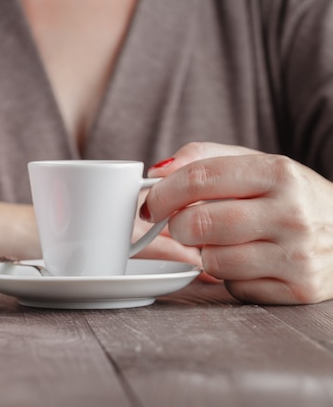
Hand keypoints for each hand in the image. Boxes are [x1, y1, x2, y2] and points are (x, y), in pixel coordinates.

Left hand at [142, 142, 332, 303]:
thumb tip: (158, 171)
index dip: (163, 193)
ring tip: (225, 242)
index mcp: (279, 172)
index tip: (151, 203)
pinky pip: (235, 286)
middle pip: (199, 223)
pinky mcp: (298, 290)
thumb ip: (205, 159)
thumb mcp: (258, 164)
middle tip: (182, 226)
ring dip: (206, 253)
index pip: (200, 179)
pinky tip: (250, 262)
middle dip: (178, 226)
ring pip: (212, 260)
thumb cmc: (291, 196)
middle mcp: (292, 213)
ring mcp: (298, 256)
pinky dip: (231, 276)